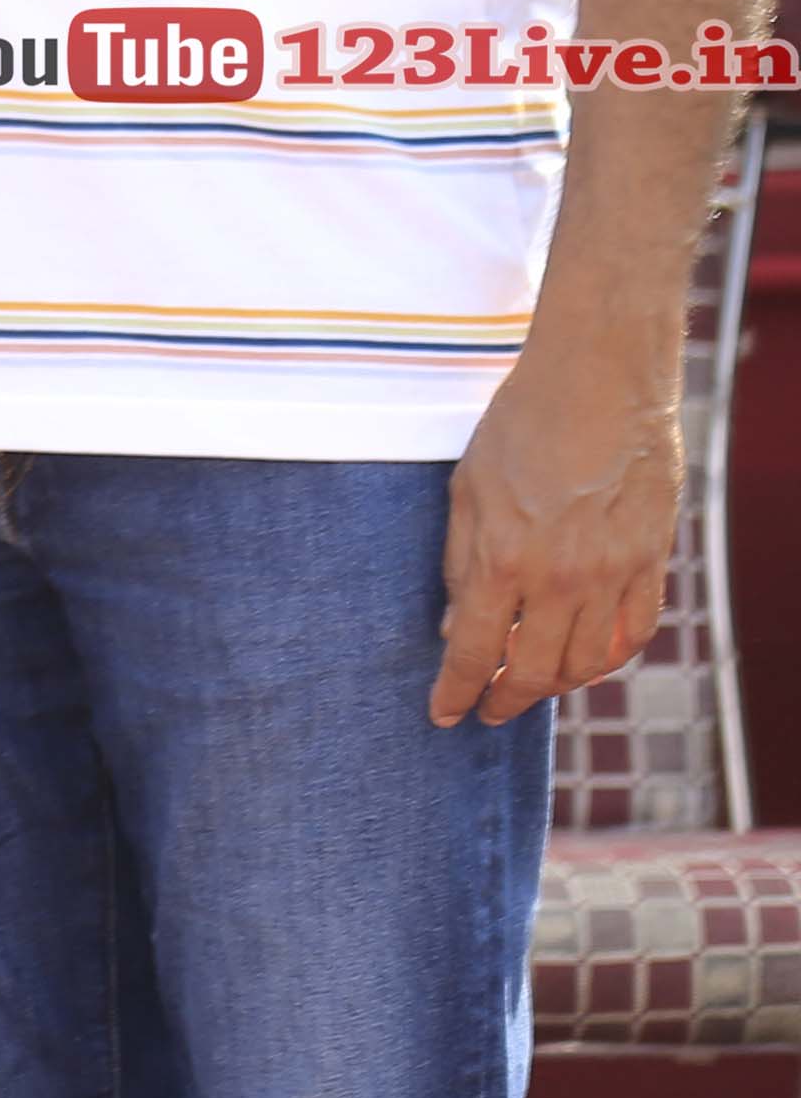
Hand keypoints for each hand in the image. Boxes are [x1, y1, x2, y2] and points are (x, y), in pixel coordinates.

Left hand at [432, 325, 677, 725]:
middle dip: (505, 699)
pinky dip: (607, 658)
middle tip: (488, 709)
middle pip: (535, 671)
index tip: (445, 714)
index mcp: (505, 559)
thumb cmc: (520, 427)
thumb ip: (462, 566)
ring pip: (587, 662)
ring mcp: (614, 573)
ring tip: (529, 683)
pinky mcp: (652, 562)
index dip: (456, 690)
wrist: (599, 383)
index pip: (475, 651)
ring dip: (554, 684)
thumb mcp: (466, 492)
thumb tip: (458, 630)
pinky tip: (585, 660)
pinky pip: (633, 632)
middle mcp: (562, 577)